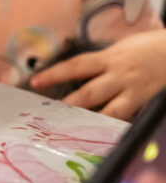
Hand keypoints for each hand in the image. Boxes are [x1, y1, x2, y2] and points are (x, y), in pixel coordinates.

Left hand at [30, 30, 165, 119]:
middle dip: (69, 104)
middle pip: (89, 92)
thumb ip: (102, 62)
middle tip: (50, 113)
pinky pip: (129, 117)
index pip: (74, 66)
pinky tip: (104, 135)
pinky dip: (116, 126)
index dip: (54, 74)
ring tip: (72, 128)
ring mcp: (134, 91)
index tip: (34, 82)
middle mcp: (118, 75)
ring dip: (90, 119)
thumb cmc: (148, 47)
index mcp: (109, 58)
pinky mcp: (147, 103)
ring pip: (109, 110)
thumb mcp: (120, 49)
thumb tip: (81, 71)